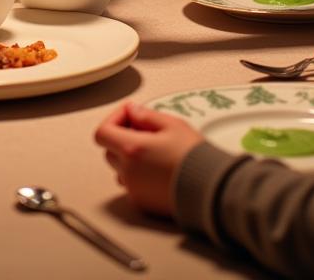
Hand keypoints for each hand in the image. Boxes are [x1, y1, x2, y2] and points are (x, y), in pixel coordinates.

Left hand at [94, 102, 202, 217]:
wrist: (211, 190)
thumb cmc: (195, 158)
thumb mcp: (173, 125)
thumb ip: (147, 115)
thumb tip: (132, 111)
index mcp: (132, 149)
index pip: (103, 132)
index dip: (114, 120)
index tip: (129, 116)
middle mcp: (128, 171)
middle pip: (109, 150)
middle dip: (121, 137)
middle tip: (143, 130)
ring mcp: (134, 189)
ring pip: (119, 168)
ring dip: (128, 157)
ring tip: (152, 151)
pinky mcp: (142, 203)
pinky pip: (131, 184)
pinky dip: (137, 175)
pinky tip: (157, 168)